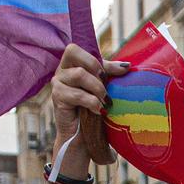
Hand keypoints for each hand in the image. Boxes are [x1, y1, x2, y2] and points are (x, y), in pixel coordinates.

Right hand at [48, 44, 127, 167]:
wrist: (83, 135)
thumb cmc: (93, 109)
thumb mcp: (102, 87)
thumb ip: (110, 73)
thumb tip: (127, 66)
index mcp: (71, 64)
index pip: (77, 48)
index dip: (95, 59)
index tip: (107, 75)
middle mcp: (61, 70)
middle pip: (73, 51)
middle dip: (94, 68)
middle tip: (105, 86)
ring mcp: (57, 82)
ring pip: (79, 74)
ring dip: (97, 88)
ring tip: (105, 102)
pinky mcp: (57, 97)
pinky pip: (77, 94)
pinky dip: (92, 102)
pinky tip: (98, 111)